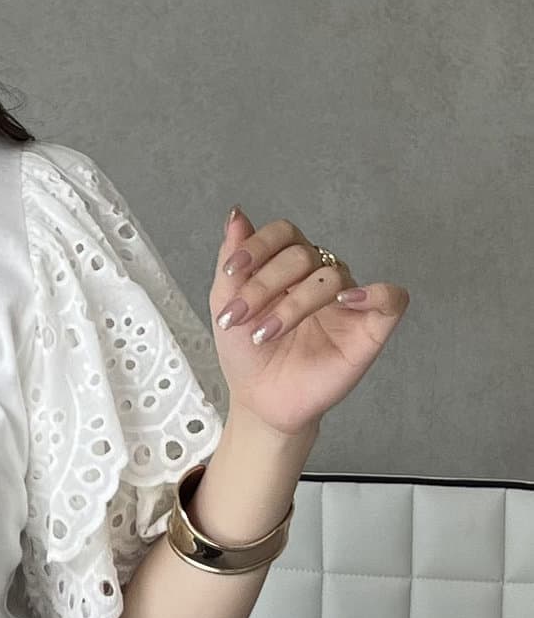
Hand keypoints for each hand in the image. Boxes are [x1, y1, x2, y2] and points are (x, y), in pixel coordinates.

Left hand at [210, 208, 410, 437]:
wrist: (260, 402)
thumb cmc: (248, 356)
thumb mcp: (226, 307)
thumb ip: (232, 262)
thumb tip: (236, 215)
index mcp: (289, 265)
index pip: (283, 233)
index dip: (258, 246)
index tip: (231, 273)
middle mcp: (320, 275)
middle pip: (301, 255)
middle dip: (264, 286)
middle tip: (240, 319)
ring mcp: (347, 299)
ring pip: (331, 277)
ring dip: (293, 304)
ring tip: (266, 333)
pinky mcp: (370, 327)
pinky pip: (391, 298)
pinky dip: (373, 293)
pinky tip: (344, 302)